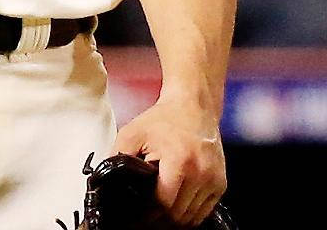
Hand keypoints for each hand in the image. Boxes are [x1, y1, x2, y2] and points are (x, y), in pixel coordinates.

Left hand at [113, 98, 226, 225]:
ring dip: (176, 220)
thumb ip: (117, 156)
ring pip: (193, 217)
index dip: (148, 215)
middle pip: (179, 215)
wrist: (194, 107)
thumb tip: (105, 179)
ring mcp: (214, 179)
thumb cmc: (164, 119)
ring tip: (159, 214)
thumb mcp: (133, 133)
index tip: (137, 218)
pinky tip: (176, 207)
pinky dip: (190, 213)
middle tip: (146, 219)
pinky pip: (205, 210)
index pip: (164, 204)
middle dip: (160, 220)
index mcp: (180, 161)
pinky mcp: (221, 183)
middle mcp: (201, 173)